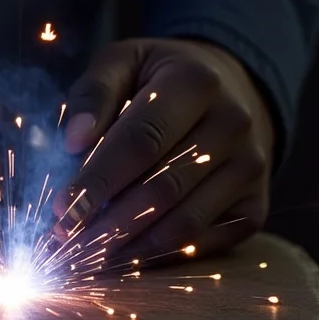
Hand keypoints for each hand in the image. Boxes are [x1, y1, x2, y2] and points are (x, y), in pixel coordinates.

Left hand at [52, 38, 273, 259]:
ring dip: (130, 247)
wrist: (233, 90)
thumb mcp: (124, 62)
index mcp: (196, 82)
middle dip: (108, 222)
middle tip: (66, 241)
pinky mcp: (256, 206)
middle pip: (163, 187)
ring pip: (184, 223)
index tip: (62, 207)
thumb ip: (94, 93)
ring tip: (87, 255)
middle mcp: (233, 124)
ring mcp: (250, 168)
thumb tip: (74, 141)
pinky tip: (124, 257)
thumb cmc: (160, 78)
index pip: (141, 139)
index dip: (99, 178)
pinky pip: (204, 243)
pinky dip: (160, 256)